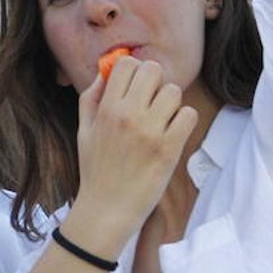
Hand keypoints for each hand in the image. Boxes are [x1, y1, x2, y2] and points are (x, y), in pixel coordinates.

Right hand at [71, 57, 197, 251]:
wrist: (107, 208)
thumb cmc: (95, 169)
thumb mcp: (83, 130)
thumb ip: (92, 97)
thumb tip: (107, 71)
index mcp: (106, 108)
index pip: (127, 64)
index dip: (134, 70)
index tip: (134, 85)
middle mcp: (128, 115)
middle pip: (153, 70)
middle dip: (154, 82)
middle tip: (150, 101)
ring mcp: (150, 131)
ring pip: (173, 91)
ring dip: (170, 102)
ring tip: (161, 120)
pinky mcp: (169, 148)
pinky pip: (189, 115)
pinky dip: (184, 121)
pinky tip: (172, 133)